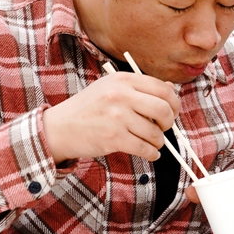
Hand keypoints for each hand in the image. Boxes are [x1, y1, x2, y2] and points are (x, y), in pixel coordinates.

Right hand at [43, 72, 178, 163]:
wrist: (59, 127)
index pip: (163, 89)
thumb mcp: (112, 88)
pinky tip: (150, 153)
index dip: (174, 103)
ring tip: (153, 142)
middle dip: (169, 122)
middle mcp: (121, 95)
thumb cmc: (90, 108)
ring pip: (155, 133)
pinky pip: (145, 148)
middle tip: (164, 128)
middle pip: (164, 110)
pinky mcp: (114, 138)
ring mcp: (117, 117)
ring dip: (159, 141)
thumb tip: (171, 88)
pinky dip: (152, 153)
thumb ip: (141, 88)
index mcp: (123, 80)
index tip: (172, 111)